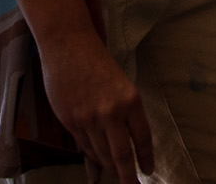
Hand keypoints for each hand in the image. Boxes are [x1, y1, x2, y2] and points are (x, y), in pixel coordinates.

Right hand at [39, 30, 154, 179]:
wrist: (68, 45)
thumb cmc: (96, 61)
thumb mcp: (119, 84)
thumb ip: (124, 114)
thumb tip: (126, 142)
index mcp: (130, 100)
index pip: (142, 139)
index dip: (145, 158)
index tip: (148, 171)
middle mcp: (111, 112)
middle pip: (122, 155)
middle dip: (127, 176)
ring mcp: (89, 118)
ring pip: (102, 154)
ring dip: (109, 168)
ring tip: (116, 175)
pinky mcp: (71, 121)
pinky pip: (84, 146)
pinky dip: (92, 156)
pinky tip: (98, 162)